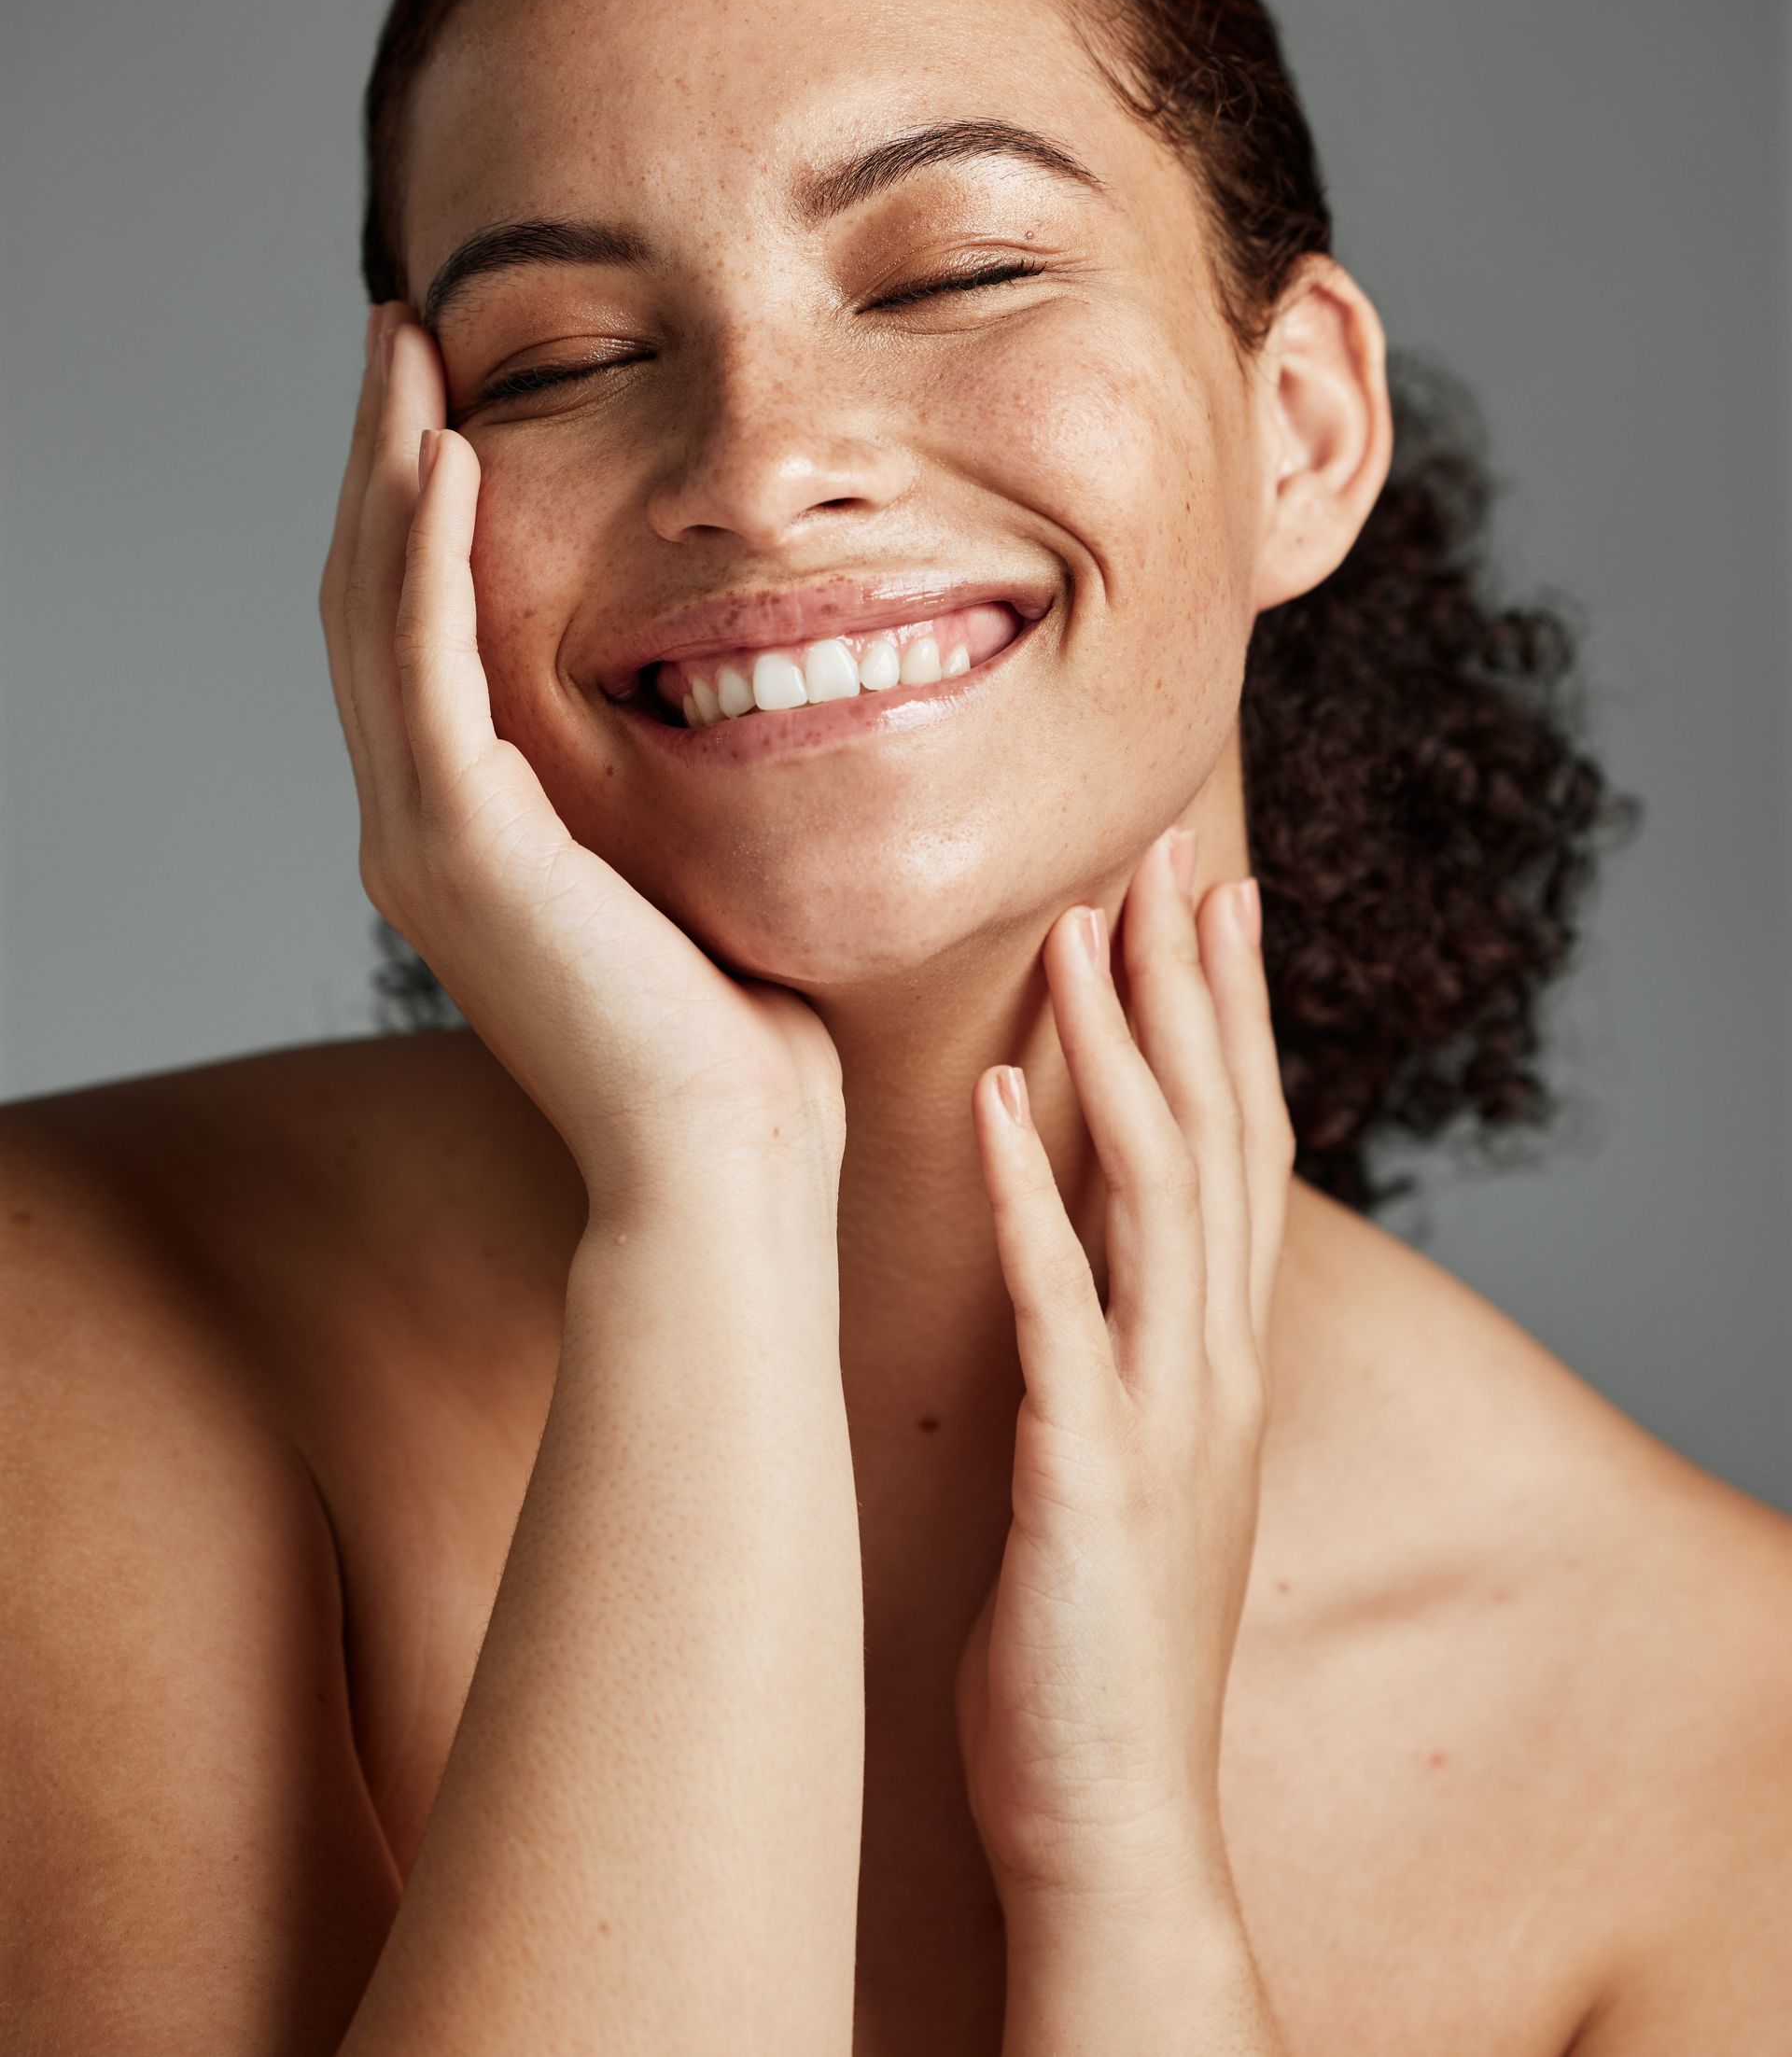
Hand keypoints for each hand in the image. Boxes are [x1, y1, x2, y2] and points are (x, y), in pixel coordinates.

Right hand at [319, 307, 843, 1210]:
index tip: (449, 400)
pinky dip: (425, 555)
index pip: (419, 637)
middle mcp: (419, 828)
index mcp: (468, 834)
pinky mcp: (461, 846)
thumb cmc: (737, 1035)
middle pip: (373, 601)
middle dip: (384, 458)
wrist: (725, 1159)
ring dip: (387, 468)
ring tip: (407, 348)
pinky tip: (443, 456)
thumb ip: (663, 786)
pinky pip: (425, 665)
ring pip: (376, 611)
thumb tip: (721, 700)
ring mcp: (427, 838)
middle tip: (402, 333)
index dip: (418, 513)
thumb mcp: (688, 870)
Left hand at [954, 830, 1292, 1915]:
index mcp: (1217, 1354)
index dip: (1230, 1017)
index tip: (1207, 896)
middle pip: (1224, 1132)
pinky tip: (993, 1100)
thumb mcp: (1121, 1461)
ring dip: (1121, 1050)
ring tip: (1079, 929)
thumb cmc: (1094, 1641)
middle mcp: (1213, 1363)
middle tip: (1172, 852)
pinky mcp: (1092, 1472)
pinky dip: (1033, 1194)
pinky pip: (1065, 1306)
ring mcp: (1165, 1413)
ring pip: (1161, 1189)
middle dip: (1197, 988)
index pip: (1242, 1146)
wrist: (1114, 1817)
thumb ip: (1116, 1350)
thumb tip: (1075, 1251)